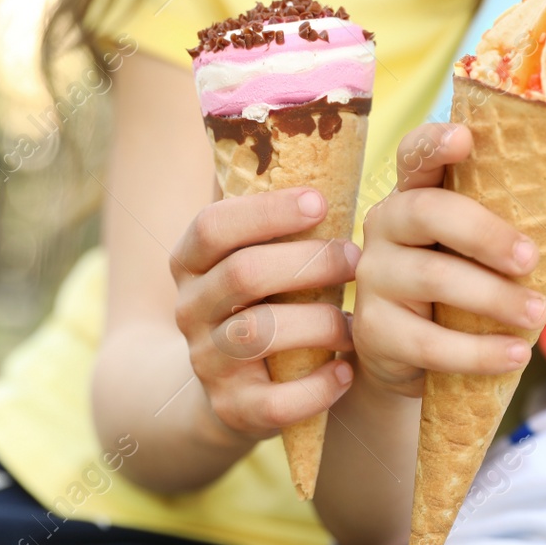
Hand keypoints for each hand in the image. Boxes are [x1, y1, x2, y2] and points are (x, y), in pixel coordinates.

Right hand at [170, 188, 357, 441]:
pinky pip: (275, 403)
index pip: (212, 226)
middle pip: (244, 275)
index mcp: (190, 261)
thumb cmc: (260, 302)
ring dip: (320, 322)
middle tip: (356, 258)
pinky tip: (346, 371)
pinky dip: (317, 387)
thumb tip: (315, 134)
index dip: (266, 212)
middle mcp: (189, 309)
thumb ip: (270, 211)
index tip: (320, 202)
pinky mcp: (232, 410)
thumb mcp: (249, 255)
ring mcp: (207, 362)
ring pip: (260, 334)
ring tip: (356, 320)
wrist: (223, 391)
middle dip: (309, 262)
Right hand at [353, 123, 545, 398]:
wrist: (416, 356)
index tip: (464, 138)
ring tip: (539, 314)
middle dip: (483, 232)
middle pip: (426, 211)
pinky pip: (425, 341)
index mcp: (421, 192)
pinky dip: (476, 351)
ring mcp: (374, 276)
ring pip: (430, 277)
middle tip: (531, 260)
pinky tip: (514, 355)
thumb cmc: (470, 284)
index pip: (415, 153)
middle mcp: (388, 224)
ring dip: (492, 298)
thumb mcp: (514, 260)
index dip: (434, 141)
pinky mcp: (373, 330)